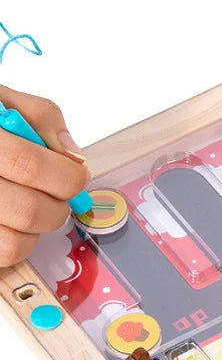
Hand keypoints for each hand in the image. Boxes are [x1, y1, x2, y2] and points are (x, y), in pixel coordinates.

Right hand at [0, 85, 88, 266]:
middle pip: (30, 211)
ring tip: (30, 207)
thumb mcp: (2, 102)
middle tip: (58, 196)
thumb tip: (72, 155)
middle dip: (58, 207)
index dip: (67, 176)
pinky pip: (2, 257)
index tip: (77, 176)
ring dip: (37, 230)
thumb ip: (40, 119)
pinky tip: (12, 222)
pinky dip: (17, 244)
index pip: (31, 166)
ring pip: (16, 244)